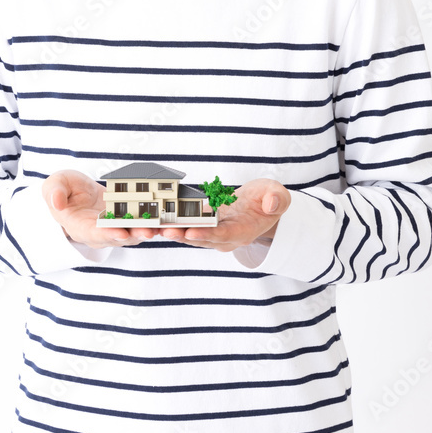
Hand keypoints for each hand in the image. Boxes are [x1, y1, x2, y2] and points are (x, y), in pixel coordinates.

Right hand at [41, 169, 157, 247]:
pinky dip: (156, 220)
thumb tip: (56, 203)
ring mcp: (116, 226)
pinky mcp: (129, 219)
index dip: (108, 234)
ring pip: (136, 231)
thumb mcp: (54, 185)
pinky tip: (170, 215)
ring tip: (165, 225)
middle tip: (150, 230)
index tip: (120, 232)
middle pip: (120, 236)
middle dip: (135, 234)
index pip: (95, 234)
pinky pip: (143, 221)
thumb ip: (54, 193)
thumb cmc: (63, 190)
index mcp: (80, 227)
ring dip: (151, 229)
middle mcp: (101, 232)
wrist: (75, 192)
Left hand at [158, 178, 290, 252]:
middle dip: (182, 235)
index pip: (224, 235)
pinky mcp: (204, 226)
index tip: (190, 232)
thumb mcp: (278, 195)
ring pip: (190, 235)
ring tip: (153, 227)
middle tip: (163, 230)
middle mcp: (226, 237)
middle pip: (202, 238)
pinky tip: (155, 219)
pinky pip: (186, 226)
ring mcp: (214, 233)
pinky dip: (172, 223)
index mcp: (244, 231)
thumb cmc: (268, 199)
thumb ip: (277, 199)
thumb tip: (271, 204)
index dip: (207, 234)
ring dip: (172, 231)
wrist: (261, 206)